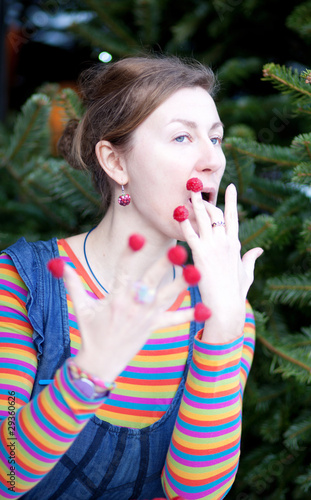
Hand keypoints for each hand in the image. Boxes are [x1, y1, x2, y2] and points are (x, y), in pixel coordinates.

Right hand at [49, 240, 195, 382]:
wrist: (100, 363)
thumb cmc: (91, 332)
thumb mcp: (81, 307)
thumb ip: (73, 283)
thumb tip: (59, 264)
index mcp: (116, 297)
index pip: (124, 271)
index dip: (130, 254)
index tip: (138, 237)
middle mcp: (133, 305)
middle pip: (151, 281)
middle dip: (164, 265)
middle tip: (179, 249)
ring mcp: (146, 318)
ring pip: (167, 298)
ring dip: (182, 285)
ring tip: (198, 272)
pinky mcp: (155, 328)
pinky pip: (174, 321)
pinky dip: (189, 315)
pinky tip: (206, 310)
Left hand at [178, 183, 262, 342]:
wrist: (226, 305)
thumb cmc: (236, 292)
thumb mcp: (247, 273)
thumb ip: (250, 258)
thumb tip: (259, 250)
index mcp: (235, 244)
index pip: (233, 217)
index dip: (231, 200)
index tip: (231, 186)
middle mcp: (224, 242)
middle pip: (215, 214)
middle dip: (206, 198)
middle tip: (196, 186)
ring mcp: (212, 247)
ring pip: (202, 219)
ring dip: (195, 203)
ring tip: (188, 190)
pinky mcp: (200, 255)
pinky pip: (190, 235)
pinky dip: (184, 223)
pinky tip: (178, 214)